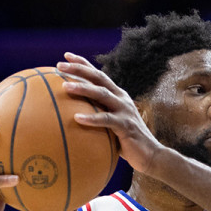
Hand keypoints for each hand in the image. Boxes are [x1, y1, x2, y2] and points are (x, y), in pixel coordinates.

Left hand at [56, 52, 165, 172]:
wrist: (151, 155)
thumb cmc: (127, 142)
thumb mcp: (111, 124)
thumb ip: (98, 115)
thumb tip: (72, 116)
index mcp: (117, 95)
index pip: (98, 74)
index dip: (83, 63)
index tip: (66, 56)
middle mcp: (121, 98)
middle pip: (99, 77)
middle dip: (79, 69)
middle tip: (60, 65)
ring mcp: (125, 110)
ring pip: (101, 94)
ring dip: (83, 88)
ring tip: (65, 86)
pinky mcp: (126, 125)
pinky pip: (106, 119)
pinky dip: (91, 119)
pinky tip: (76, 118)